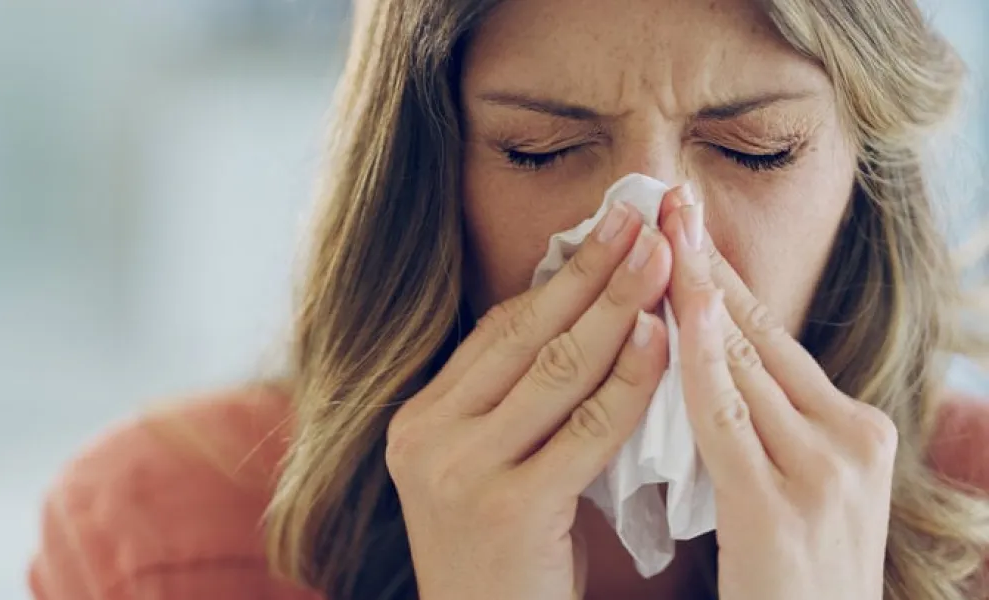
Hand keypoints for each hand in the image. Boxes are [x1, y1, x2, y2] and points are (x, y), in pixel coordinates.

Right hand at [386, 203, 670, 599]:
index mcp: (419, 420)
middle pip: (526, 335)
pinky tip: (665, 340)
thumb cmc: (507, 561)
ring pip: (556, 371)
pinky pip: (585, 430)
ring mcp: (459, 472)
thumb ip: (518, 406)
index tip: (606, 231)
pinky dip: (629, 381)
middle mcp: (427, 437)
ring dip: (618, 307)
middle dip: (591, 271)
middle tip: (642, 217)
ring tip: (664, 259)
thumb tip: (582, 317)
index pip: (497, 332)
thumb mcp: (491, 471)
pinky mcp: (507, 508)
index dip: (557, 278)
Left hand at [659, 185, 894, 599]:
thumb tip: (701, 359)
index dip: (725, 277)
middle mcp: (851, 438)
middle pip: (760, 333)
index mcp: (854, 430)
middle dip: (706, 263)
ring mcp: (823, 471)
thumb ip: (759, 426)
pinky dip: (695, 360)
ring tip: (660, 229)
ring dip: (694, 290)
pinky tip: (667, 313)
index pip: (774, 337)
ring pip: (743, 362)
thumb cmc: (791, 583)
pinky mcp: (781, 507)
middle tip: (667, 198)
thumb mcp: (790, 488)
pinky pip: (724, 418)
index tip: (686, 223)